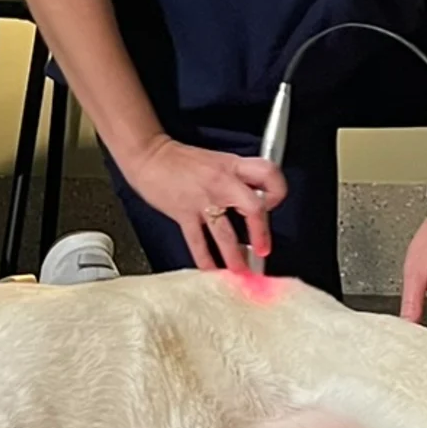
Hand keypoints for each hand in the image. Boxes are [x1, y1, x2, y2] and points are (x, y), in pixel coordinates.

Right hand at [113, 137, 287, 270]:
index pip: (268, 173)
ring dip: (235, 257)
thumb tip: (253, 197)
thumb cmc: (181, 159)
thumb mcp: (218, 160)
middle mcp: (222, 183)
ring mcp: (203, 200)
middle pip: (254, 208)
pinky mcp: (184, 213)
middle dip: (261, 233)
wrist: (150, 155)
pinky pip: (198, 242)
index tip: (273, 206)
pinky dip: (205, 259)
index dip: (276, 191)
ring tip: (240, 271)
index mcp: (233, 166)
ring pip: (226, 233)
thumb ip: (236, 178)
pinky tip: (211, 270)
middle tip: (263, 250)